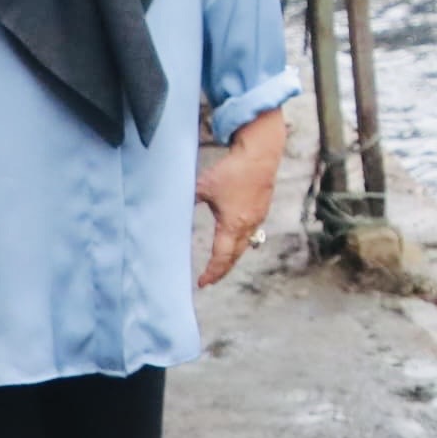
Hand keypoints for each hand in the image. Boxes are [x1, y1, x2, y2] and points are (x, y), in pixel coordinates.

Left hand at [195, 108, 286, 287]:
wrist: (260, 154)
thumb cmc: (233, 170)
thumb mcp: (204, 187)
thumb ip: (189, 200)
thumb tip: (173, 210)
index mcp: (232, 225)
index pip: (221, 257)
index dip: (212, 272)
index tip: (202, 282)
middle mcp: (247, 226)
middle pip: (235, 257)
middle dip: (222, 270)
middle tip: (210, 279)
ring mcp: (258, 219)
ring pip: (245, 247)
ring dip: (232, 258)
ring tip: (221, 265)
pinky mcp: (262, 210)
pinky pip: (252, 235)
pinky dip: (241, 244)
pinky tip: (235, 242)